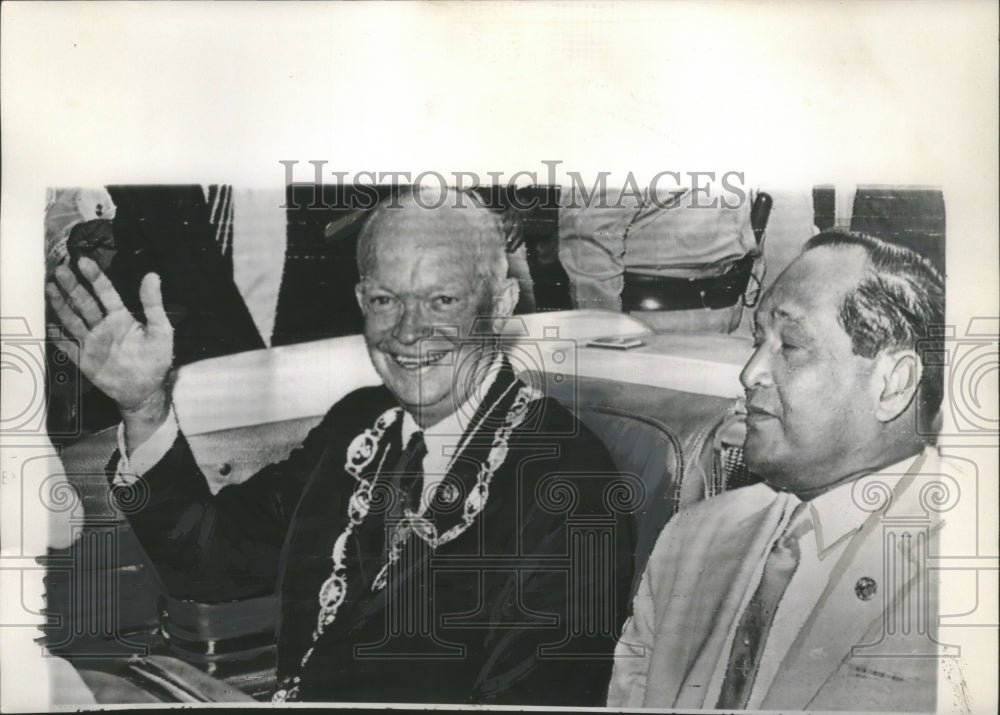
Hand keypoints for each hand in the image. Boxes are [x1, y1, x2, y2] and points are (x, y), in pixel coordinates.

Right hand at [46, 257, 173, 414]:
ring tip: (49, 288)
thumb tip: (153, 275)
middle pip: (85, 302)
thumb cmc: (156, 359)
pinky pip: (66, 346)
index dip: (95, 277)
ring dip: (60, 305)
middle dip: (72, 286)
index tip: (83, 261)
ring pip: (72, 319)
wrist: (146, 391)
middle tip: (60, 270)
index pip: (106, 292)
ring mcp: (92, 342)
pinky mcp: (84, 359)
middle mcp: (103, 326)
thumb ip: (153, 304)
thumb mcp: (160, 330)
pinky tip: (46, 325)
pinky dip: (56, 336)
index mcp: (121, 318)